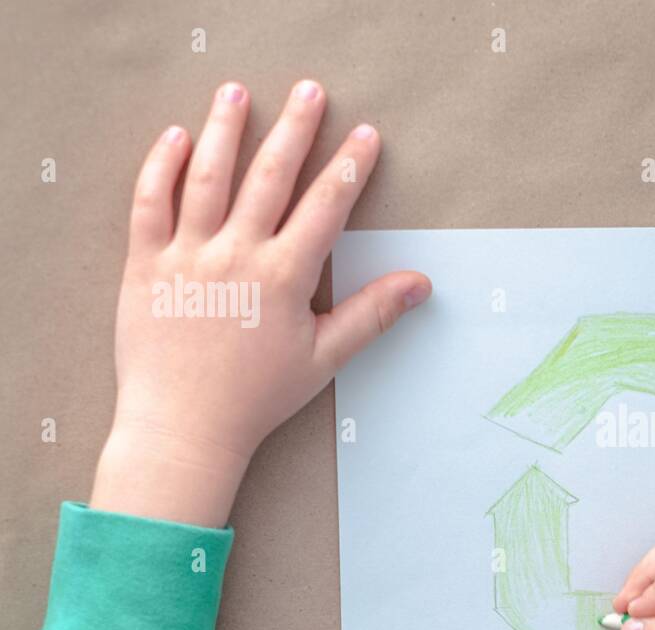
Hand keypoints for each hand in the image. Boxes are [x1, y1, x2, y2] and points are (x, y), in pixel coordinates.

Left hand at [90, 80, 430, 526]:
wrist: (183, 427)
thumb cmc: (257, 397)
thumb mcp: (325, 357)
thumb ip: (372, 313)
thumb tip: (420, 284)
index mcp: (284, 276)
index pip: (324, 206)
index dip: (349, 167)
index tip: (365, 135)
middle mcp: (236, 255)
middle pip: (269, 176)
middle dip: (295, 130)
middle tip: (310, 91)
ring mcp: (187, 255)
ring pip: (207, 177)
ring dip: (224, 130)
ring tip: (238, 93)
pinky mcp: (145, 264)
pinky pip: (149, 203)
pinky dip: (160, 167)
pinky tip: (176, 138)